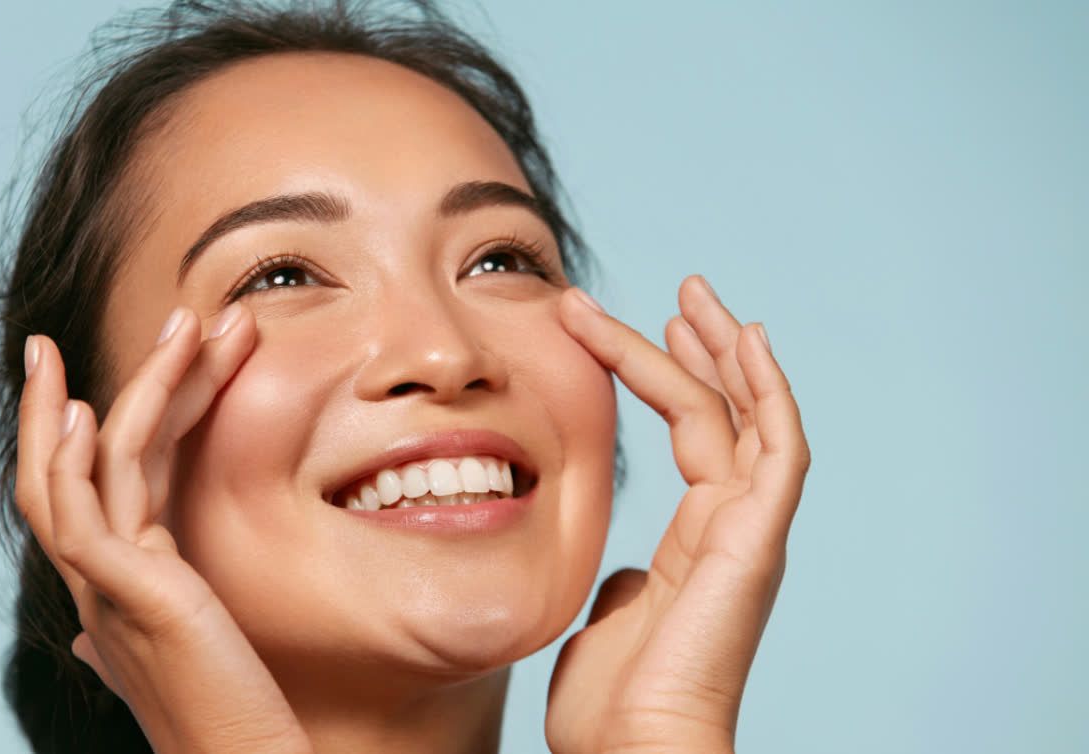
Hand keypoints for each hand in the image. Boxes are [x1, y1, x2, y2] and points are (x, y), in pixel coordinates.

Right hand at [15, 304, 310, 753]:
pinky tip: (92, 410)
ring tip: (179, 324)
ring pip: (82, 469)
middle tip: (117, 324)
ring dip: (127, 389)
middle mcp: (98, 580)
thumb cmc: (228, 717)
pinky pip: (83, 515)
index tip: (133, 359)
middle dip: (80, 389)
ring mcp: (104, 587)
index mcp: (116, 582)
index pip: (93, 481)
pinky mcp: (125, 597)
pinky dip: (79, 459)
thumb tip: (91, 634)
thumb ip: (142, 626)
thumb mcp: (179, 656)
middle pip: (68, 463)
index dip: (105, 416)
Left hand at [545, 277, 810, 753]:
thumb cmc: (615, 701)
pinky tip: (746, 340)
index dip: (666, 375)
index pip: (693, 433)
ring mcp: (749, 530)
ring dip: (726, 350)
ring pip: (750, 416)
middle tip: (684, 291)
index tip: (629, 330)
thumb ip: (627, 579)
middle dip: (705, 347)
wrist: (634, 748)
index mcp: (698, 539)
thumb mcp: (610, 616)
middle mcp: (731, 526)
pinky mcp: (757, 539)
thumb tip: (626, 566)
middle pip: (728, 413)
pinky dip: (768, 391)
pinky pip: (777, 449)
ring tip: (697, 294)